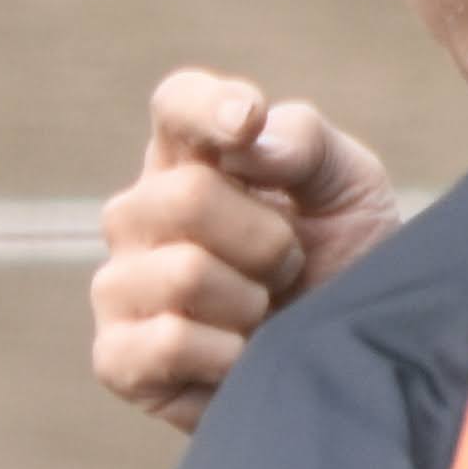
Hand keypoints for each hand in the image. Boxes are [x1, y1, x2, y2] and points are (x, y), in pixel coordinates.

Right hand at [88, 71, 399, 432]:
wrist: (350, 363)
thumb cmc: (341, 265)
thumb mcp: (348, 188)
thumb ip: (305, 141)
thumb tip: (250, 137)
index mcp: (189, 157)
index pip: (178, 104)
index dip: (208, 107)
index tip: (249, 122)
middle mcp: (140, 213)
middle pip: (187, 195)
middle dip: (267, 240)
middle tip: (288, 267)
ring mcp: (120, 285)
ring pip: (185, 272)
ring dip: (252, 301)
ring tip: (265, 314)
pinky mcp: (117, 358)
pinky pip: (168, 342)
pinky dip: (228, 356)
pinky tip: (240, 358)